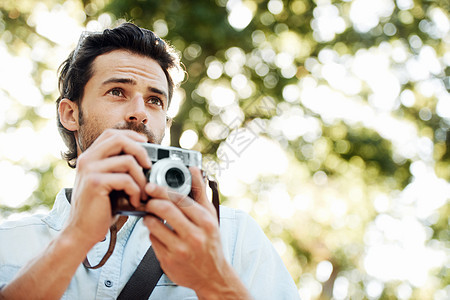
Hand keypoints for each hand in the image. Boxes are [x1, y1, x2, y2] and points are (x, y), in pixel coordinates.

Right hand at [65, 129, 150, 247]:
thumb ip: (121, 169)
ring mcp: (90, 170)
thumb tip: (149, 161)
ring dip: (141, 178)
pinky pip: (126, 179)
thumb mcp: (111, 184)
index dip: (131, 135)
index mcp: (90, 157)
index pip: (112, 134)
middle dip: (141, 151)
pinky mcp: (95, 183)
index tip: (147, 144)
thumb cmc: (100, 210)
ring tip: (143, 193)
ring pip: (127, 161)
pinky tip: (135, 202)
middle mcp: (87, 159)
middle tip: (149, 168)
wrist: (82, 232)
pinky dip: (136, 191)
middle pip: (120, 140)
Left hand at [143, 168, 251, 298]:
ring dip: (148, 217)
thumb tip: (194, 170)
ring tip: (152, 216)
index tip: (152, 186)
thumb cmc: (211, 243)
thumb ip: (200, 192)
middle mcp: (194, 236)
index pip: (180, 199)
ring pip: (153, 225)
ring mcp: (180, 250)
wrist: (212, 276)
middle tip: (148, 199)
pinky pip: (151, 240)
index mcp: (205, 222)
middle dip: (151, 201)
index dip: (162, 190)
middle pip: (164, 210)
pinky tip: (158, 232)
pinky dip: (152, 233)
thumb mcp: (210, 216)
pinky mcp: (168, 261)